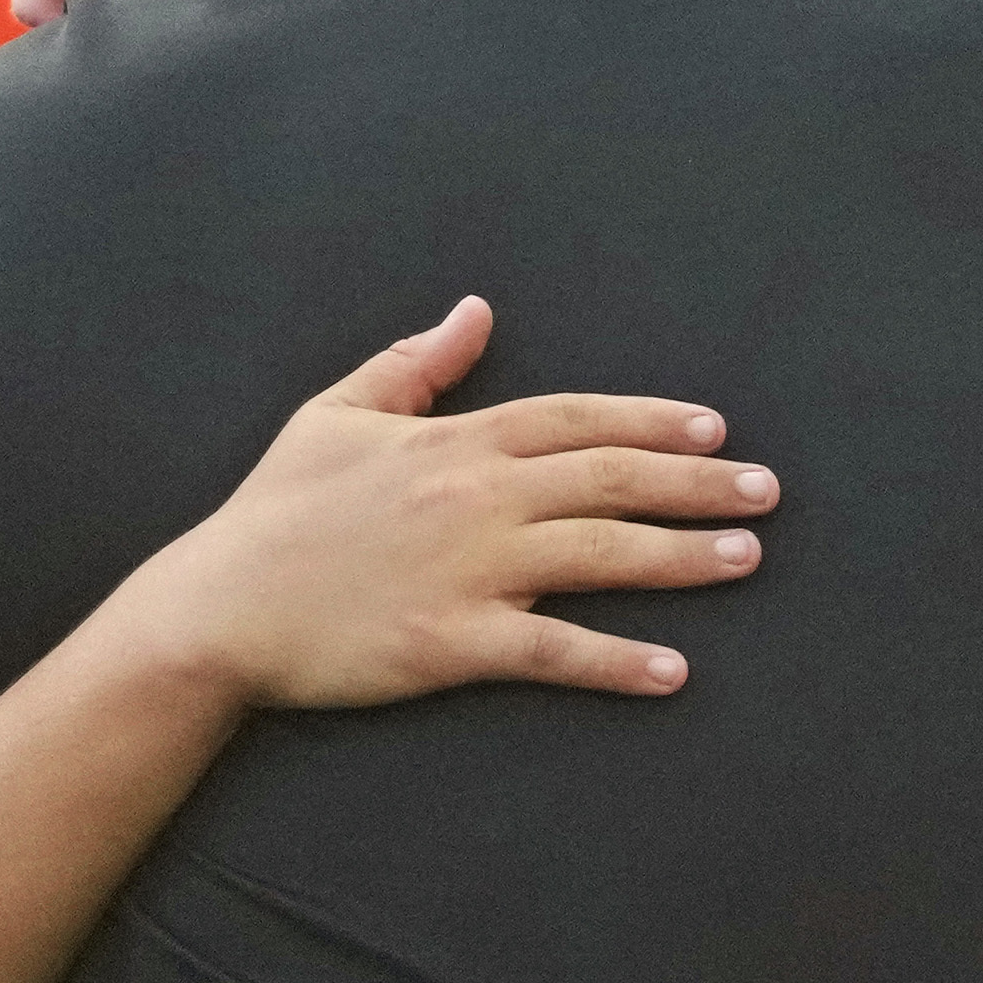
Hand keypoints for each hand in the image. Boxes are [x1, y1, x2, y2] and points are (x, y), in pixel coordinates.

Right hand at [107, 294, 769, 708]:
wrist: (216, 608)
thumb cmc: (273, 513)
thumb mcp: (336, 414)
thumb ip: (415, 363)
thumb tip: (475, 310)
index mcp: (454, 442)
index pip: (575, 419)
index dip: (651, 420)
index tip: (715, 428)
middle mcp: (476, 498)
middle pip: (610, 478)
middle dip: (697, 482)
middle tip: (767, 492)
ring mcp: (469, 570)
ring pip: (601, 553)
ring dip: (683, 556)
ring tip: (747, 557)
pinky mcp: (452, 642)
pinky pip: (554, 650)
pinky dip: (617, 660)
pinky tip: (674, 671)